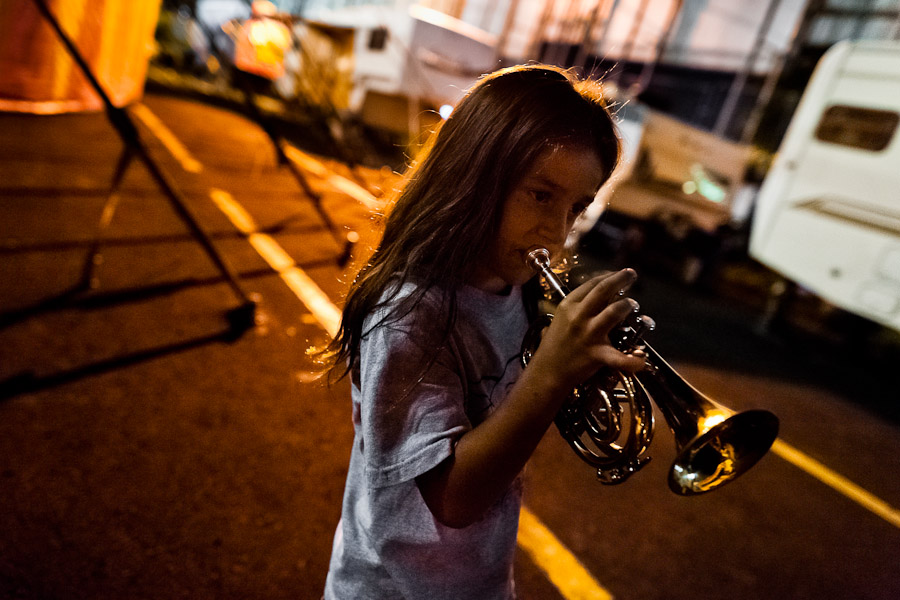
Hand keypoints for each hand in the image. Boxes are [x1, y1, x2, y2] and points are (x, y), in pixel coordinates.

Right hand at [530, 268, 646, 391]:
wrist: (546, 372)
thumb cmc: (554, 345)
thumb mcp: (562, 318)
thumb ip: (580, 305)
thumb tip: (604, 295)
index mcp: (568, 305)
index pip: (592, 284)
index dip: (609, 275)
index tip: (618, 274)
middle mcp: (578, 316)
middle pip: (604, 290)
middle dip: (621, 278)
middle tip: (631, 274)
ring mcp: (588, 334)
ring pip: (614, 312)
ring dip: (627, 305)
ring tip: (633, 304)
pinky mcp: (596, 354)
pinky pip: (619, 358)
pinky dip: (633, 360)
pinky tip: (640, 359)